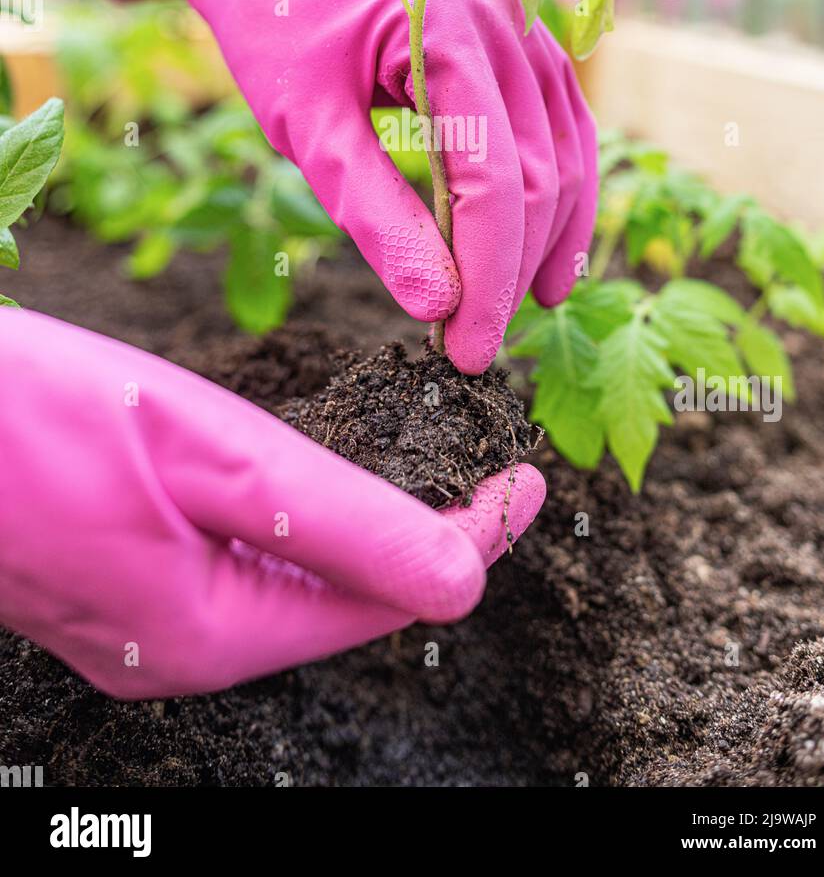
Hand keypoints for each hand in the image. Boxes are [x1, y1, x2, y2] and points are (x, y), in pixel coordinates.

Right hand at [0, 309, 544, 698]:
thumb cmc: (37, 416)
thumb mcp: (210, 455)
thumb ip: (341, 521)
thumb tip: (463, 577)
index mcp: (215, 633)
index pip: (389, 601)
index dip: (472, 540)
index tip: (529, 478)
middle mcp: (183, 653)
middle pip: (344, 603)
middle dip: (422, 538)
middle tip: (483, 467)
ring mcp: (140, 628)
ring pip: (290, 587)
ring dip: (360, 531)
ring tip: (420, 468)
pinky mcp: (112, 588)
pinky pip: (233, 570)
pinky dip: (289, 528)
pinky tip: (304, 485)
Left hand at [33, 0, 597, 371]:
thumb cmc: (273, 29)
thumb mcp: (307, 128)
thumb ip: (373, 211)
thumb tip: (437, 305)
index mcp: (452, 28)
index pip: (497, 180)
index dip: (489, 277)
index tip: (465, 353)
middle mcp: (507, 17)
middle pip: (540, 174)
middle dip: (512, 271)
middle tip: (472, 349)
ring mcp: (522, 22)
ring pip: (565, 155)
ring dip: (544, 240)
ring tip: (514, 314)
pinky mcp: (519, 39)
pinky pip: (558, 127)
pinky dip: (552, 194)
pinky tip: (540, 252)